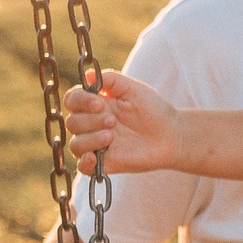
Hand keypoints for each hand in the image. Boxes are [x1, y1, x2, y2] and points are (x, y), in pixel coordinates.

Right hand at [63, 69, 182, 175]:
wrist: (171, 135)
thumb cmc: (153, 109)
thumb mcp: (134, 89)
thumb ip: (112, 80)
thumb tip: (87, 75)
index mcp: (95, 105)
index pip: (72, 100)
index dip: (80, 101)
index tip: (99, 103)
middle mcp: (92, 124)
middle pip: (72, 122)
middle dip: (91, 121)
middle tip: (113, 120)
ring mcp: (96, 144)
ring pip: (75, 144)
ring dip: (90, 139)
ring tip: (111, 136)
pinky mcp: (103, 163)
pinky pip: (82, 167)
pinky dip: (84, 162)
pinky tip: (95, 157)